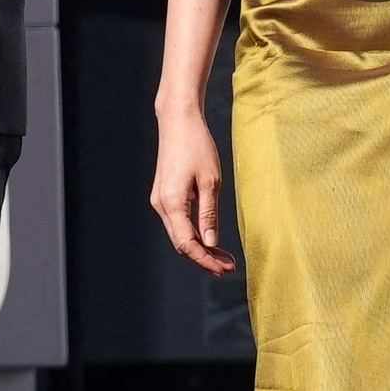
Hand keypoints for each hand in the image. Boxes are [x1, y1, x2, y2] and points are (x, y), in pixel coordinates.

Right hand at [149, 103, 235, 273]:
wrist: (178, 121)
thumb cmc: (197, 146)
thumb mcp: (210, 181)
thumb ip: (209, 214)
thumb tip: (210, 243)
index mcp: (171, 203)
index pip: (187, 243)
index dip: (206, 260)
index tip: (225, 269)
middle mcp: (161, 205)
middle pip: (181, 243)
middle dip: (204, 258)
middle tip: (229, 266)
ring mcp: (160, 200)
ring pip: (179, 235)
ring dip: (200, 247)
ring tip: (224, 256)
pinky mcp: (164, 195)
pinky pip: (178, 223)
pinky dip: (193, 234)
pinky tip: (210, 238)